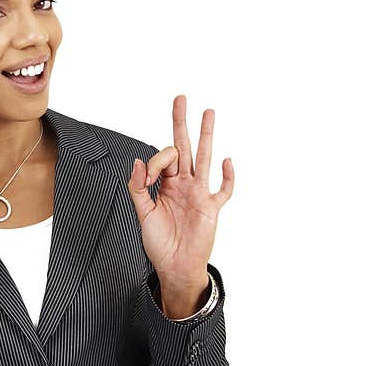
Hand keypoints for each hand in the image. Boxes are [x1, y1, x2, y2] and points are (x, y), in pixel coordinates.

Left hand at [127, 94, 233, 292]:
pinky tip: (226, 160)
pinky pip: (223, 190)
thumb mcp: (142, 214)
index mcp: (166, 184)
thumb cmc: (159, 243)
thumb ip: (138, 187)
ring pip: (204, 158)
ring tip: (209, 112)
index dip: (154, 162)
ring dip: (206, 135)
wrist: (175, 267)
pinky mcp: (212, 208)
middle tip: (181, 98)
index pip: (163, 158)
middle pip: (184, 146)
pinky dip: (227, 177)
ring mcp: (199, 193)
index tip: (148, 179)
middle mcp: (184, 184)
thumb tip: (137, 162)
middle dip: (181, 122)